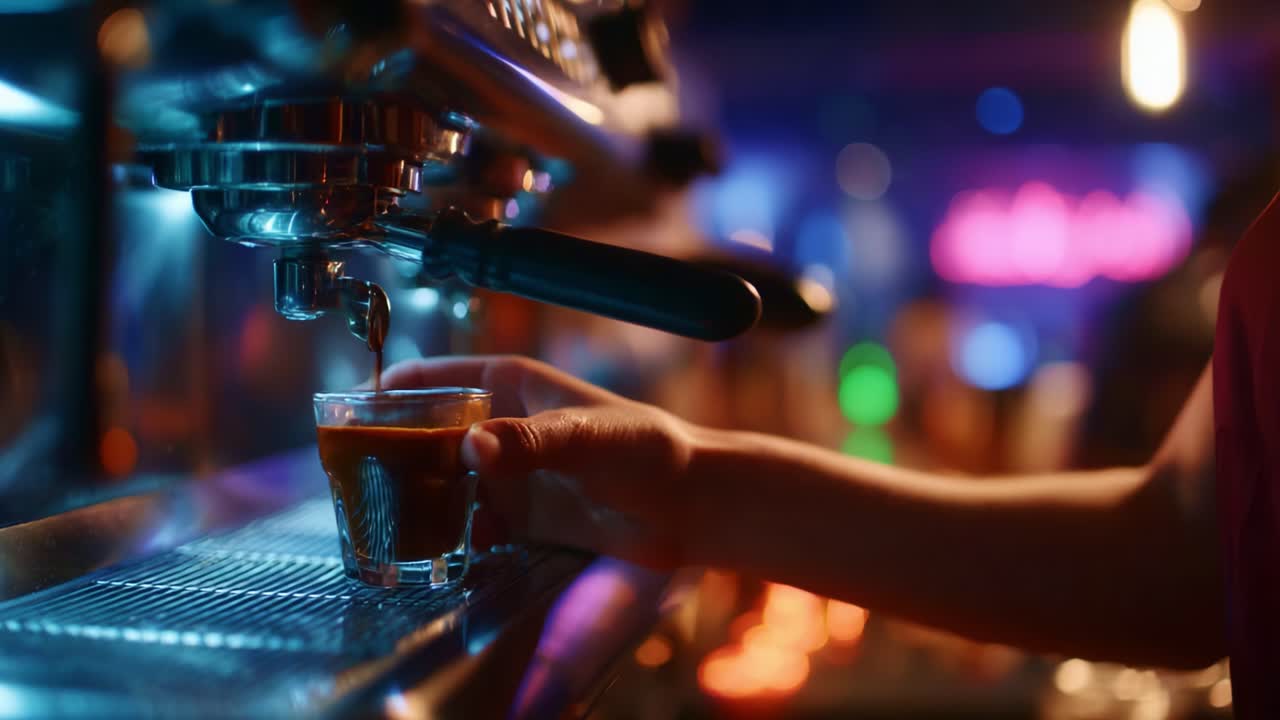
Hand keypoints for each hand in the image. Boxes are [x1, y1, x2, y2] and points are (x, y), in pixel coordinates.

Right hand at [380, 356, 699, 567]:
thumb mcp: (586, 436)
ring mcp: (508, 470)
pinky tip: (452, 546)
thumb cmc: (648, 451)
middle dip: (391, 451)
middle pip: (425, 431)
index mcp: (509, 384)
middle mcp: (501, 424)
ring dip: (419, 497)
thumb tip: (472, 448)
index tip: (345, 415)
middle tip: (356, 478)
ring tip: (390, 518)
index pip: (431, 377)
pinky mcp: (520, 512)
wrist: (689, 505)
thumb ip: (530, 441)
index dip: (386, 391)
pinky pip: (470, 521)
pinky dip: (455, 533)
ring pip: (442, 479)